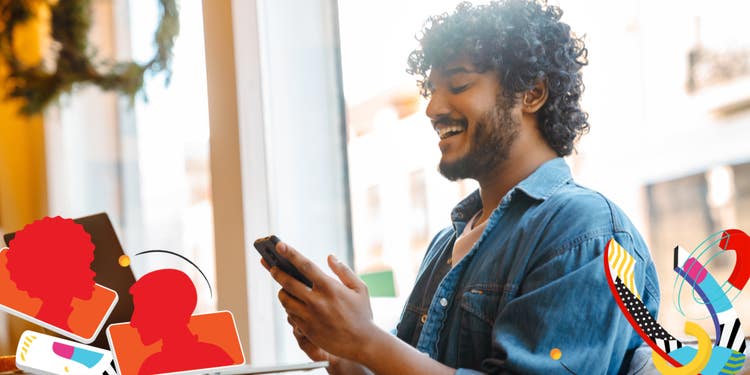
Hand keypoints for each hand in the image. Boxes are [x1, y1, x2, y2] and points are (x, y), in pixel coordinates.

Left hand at [265, 241, 375, 362]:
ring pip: (285, 300)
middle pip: (287, 282)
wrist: (363, 343)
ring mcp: (310, 316)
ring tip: (284, 287)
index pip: (305, 265)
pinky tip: (293, 303)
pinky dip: (289, 307)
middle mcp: (317, 300)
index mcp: (329, 287)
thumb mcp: (360, 288)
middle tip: (272, 267)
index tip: (279, 245)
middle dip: (276, 272)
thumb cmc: (362, 314)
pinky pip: (290, 315)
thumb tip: (330, 257)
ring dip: (282, 291)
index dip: (290, 253)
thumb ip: (344, 271)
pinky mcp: (306, 329)